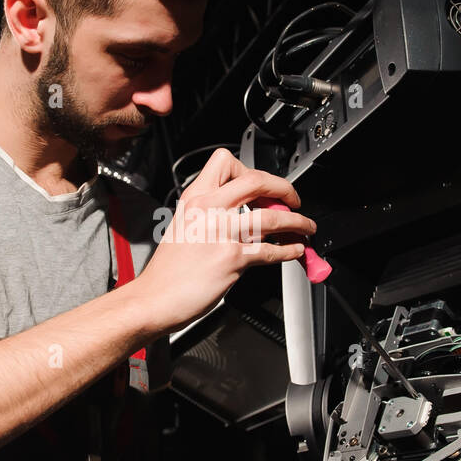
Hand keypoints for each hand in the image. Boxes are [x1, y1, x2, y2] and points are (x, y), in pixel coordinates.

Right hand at [135, 148, 316, 333]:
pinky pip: (271, 250)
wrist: (154, 298)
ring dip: (298, 222)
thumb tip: (247, 212)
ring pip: (272, 217)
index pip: (226, 162)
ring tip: (306, 227)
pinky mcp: (232, 259)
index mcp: (195, 197)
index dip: (250, 169)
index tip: (262, 185)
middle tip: (292, 199)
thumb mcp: (183, 225)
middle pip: (257, 180)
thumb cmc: (168, 269)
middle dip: (284, 188)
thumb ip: (211, 213)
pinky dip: (289, 250)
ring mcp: (221, 233)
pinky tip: (294, 250)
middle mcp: (208, 209)